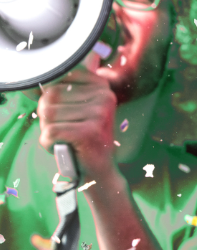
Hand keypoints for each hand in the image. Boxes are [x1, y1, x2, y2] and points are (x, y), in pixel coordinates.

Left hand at [37, 54, 119, 181]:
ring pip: (47, 113)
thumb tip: (39, 77)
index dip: (52, 99)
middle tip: (66, 131)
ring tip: (66, 139)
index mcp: (101, 86)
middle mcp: (104, 96)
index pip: (58, 78)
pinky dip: (49, 143)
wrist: (100, 171)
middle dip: (48, 117)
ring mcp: (99, 114)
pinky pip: (50, 132)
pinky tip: (64, 147)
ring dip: (49, 130)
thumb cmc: (84, 139)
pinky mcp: (90, 132)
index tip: (67, 113)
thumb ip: (63, 88)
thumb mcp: (77, 108)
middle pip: (49, 96)